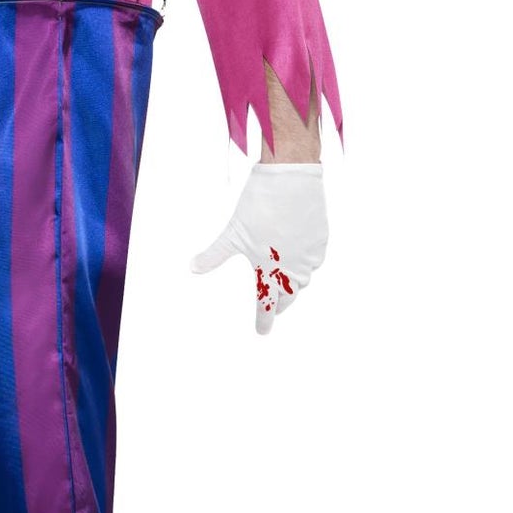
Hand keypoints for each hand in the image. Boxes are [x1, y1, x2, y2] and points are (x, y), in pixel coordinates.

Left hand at [190, 163, 327, 335]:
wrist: (290, 179)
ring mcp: (309, 255)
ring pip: (304, 279)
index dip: (263, 320)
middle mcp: (292, 268)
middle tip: (273, 308)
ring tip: (285, 284)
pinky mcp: (320, 240)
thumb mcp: (232, 233)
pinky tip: (300, 257)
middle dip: (280, 304)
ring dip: (294, 285)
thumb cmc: (257, 206)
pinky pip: (314, 260)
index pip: (266, 305)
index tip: (262, 332)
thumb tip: (192, 268)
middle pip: (288, 296)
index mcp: (269, 270)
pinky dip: (306, 263)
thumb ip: (214, 255)